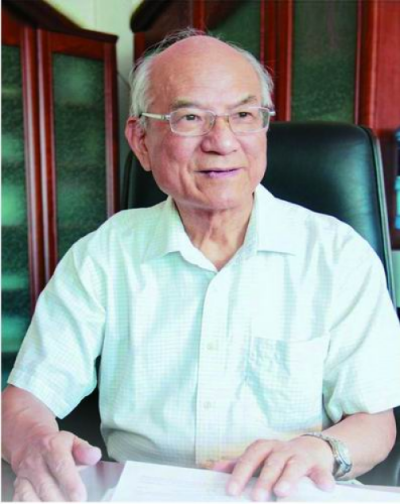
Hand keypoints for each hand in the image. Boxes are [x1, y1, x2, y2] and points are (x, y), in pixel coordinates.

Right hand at [12, 431, 101, 500]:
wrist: (30, 442)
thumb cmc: (55, 445)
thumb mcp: (73, 441)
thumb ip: (85, 450)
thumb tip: (94, 455)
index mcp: (52, 447)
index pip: (61, 466)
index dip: (71, 484)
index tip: (80, 497)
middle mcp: (35, 462)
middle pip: (45, 487)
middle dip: (60, 502)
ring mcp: (23, 476)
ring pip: (30, 497)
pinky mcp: (17, 487)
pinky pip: (20, 500)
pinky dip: (32, 503)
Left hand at [212, 436, 335, 500]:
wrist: (311, 449)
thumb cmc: (278, 458)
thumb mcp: (258, 458)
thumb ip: (238, 464)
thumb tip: (213, 469)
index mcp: (265, 448)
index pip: (250, 457)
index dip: (241, 473)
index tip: (231, 491)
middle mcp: (282, 450)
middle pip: (272, 462)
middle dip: (264, 479)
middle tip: (257, 498)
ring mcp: (301, 457)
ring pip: (294, 465)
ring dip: (288, 478)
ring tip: (282, 492)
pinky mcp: (319, 466)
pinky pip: (322, 471)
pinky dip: (324, 478)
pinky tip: (326, 488)